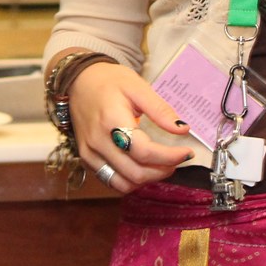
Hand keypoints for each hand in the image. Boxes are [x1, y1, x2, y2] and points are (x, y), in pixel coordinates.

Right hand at [69, 61, 193, 193]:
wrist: (78, 81)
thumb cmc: (108, 81)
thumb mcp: (137, 87)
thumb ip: (160, 109)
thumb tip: (183, 129)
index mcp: (111, 120)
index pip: (143, 151)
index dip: (169, 157)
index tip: (186, 152)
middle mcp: (97, 141)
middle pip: (135, 173)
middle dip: (163, 170)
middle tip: (176, 158)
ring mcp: (90, 153)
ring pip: (123, 184)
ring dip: (148, 180)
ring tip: (161, 165)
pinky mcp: (86, 159)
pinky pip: (111, 181)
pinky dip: (131, 180)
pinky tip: (142, 167)